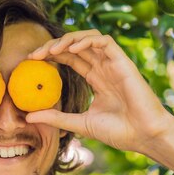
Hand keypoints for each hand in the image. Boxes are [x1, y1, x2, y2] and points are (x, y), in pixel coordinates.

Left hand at [26, 30, 173, 152]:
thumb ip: (57, 117)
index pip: (71, 58)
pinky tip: (71, 48)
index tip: (31, 61)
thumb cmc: (119, 132)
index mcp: (96, 79)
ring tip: (51, 50)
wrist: (144, 136)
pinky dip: (86, 40)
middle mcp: (104, 68)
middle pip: (76, 45)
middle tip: (34, 55)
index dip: (51, 55)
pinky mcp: (123, 62)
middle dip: (53, 46)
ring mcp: (114, 64)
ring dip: (67, 39)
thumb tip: (29, 116)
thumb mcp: (80, 123)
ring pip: (88, 38)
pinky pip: (104, 41)